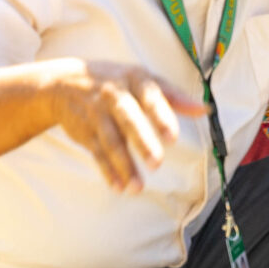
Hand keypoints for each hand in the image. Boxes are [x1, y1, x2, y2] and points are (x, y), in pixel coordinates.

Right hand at [45, 60, 203, 192]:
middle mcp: (114, 95)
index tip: (173, 137)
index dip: (161, 116)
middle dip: (142, 141)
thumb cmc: (116, 81)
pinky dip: (107, 171)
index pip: (150, 97)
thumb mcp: (143, 79)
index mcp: (134, 80)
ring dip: (124, 165)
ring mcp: (97, 114)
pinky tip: (119, 186)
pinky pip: (96, 152)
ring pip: (111, 141)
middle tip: (156, 163)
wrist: (64, 82)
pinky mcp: (85, 131)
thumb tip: (204, 109)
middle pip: (128, 118)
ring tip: (138, 187)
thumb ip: (174, 96)